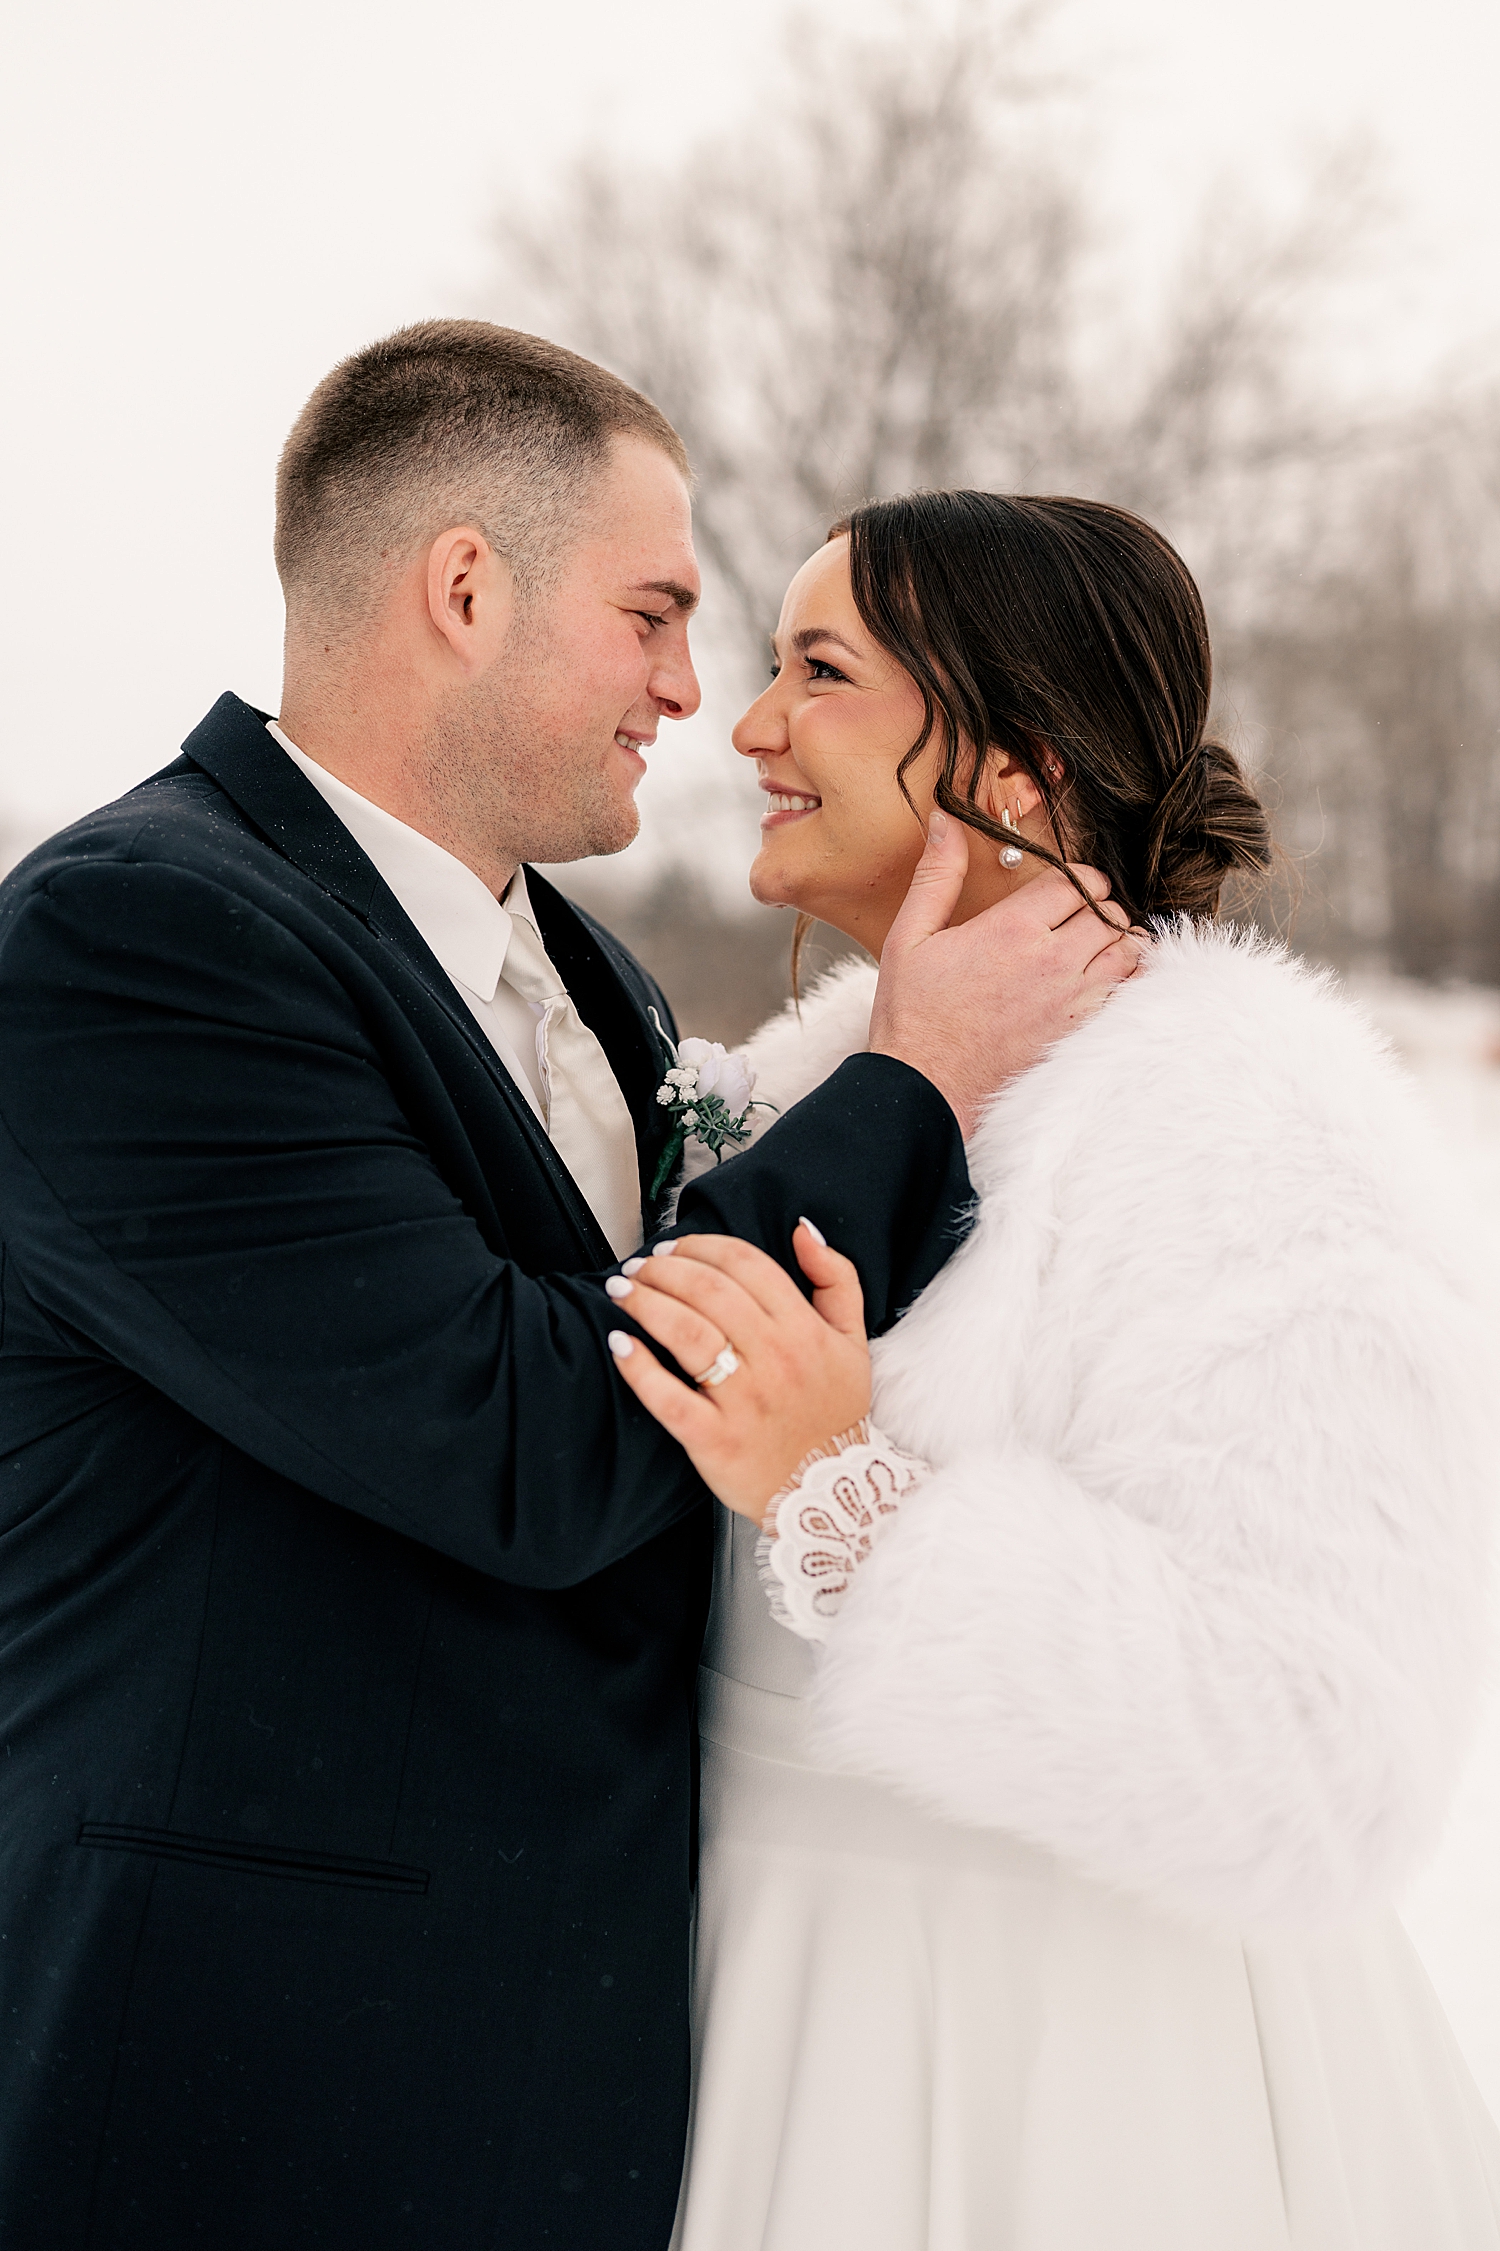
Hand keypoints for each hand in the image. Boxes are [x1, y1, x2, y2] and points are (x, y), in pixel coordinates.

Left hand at [604, 1225, 870, 1524]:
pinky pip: (668, 1397)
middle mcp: (775, 1359)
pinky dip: (638, 1368)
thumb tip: (801, 1230)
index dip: (702, 1246)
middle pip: (708, 1291)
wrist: (833, 1494)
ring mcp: (743, 1401)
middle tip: (639, 1267)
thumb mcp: (853, 1340)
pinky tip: (621, 1345)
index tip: (675, 1247)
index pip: (745, 1264)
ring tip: (623, 1291)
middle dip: (664, 1268)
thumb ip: (836, 1277)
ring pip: (686, 1333)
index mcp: (803, 1330)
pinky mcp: (714, 1440)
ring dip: (646, 1303)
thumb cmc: (834, 1414)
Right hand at [869, 812, 1143, 1136]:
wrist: (925, 1086)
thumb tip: (945, 820)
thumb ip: (936, 875)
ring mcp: (1070, 999)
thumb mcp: (911, 936)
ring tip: (1099, 938)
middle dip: (1100, 904)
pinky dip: (1127, 976)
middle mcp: (1051, 960)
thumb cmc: (913, 1014)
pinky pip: (1127, 991)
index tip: (1067, 886)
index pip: (1077, 881)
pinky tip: (1108, 975)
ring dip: (1119, 937)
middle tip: (1083, 910)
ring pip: (1127, 949)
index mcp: (1013, 929)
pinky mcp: (1078, 1031)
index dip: (1078, 877)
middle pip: (1108, 910)